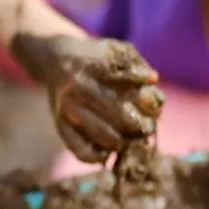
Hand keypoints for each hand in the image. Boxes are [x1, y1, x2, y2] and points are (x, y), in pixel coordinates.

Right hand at [9, 34, 164, 163]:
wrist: (56, 59)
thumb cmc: (96, 57)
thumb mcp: (117, 51)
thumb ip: (137, 66)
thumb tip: (152, 82)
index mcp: (94, 66)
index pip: (127, 84)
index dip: (146, 95)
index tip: (153, 98)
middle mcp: (79, 88)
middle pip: (122, 116)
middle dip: (141, 124)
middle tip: (146, 125)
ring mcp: (68, 109)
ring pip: (105, 137)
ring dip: (125, 142)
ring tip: (130, 137)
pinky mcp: (60, 125)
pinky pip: (82, 151)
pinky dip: (99, 157)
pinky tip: (108, 151)